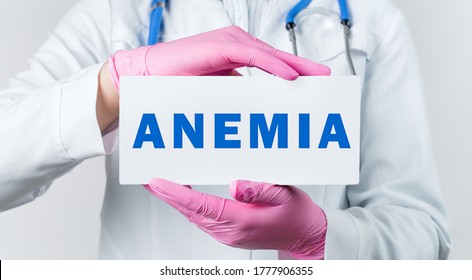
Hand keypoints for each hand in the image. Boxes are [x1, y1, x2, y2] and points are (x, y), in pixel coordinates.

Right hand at [108, 26, 330, 88]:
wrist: (148, 75)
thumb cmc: (178, 84)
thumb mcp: (219, 91)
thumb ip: (239, 94)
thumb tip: (257, 110)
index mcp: (237, 54)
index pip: (273, 64)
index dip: (296, 72)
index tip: (315, 85)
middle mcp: (237, 45)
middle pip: (278, 59)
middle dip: (304, 70)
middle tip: (326, 81)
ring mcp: (230, 43)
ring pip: (270, 56)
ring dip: (295, 69)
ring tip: (316, 80)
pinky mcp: (222, 47)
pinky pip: (254, 57)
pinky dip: (273, 67)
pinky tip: (291, 77)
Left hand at [144, 179, 326, 258]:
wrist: (304, 236)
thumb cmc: (296, 216)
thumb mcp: (285, 195)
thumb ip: (261, 189)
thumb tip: (235, 185)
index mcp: (240, 222)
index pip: (199, 205)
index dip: (175, 193)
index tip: (156, 182)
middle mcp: (229, 231)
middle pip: (189, 211)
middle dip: (166, 194)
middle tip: (148, 178)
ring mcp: (227, 234)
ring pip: (193, 215)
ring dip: (175, 199)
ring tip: (160, 183)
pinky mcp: (228, 231)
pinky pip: (201, 217)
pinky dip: (188, 204)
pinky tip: (183, 193)